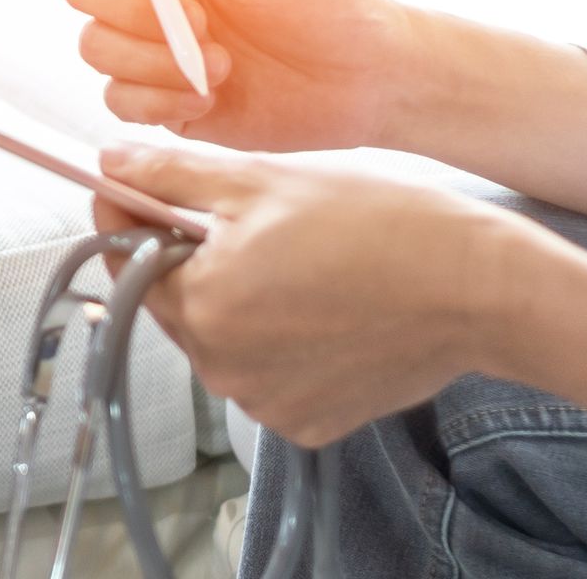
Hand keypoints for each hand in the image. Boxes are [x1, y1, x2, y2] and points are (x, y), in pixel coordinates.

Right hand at [65, 0, 415, 150]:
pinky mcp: (162, 103)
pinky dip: (158, 100)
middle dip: (128, 9)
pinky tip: (208, 98)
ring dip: (151, 59)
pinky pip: (118, 102)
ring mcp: (152, 52)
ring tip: (219, 63)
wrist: (368, 80)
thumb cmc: (325, 2)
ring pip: (94, 48)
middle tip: (196, 18)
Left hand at [94, 143, 520, 445]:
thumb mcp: (262, 183)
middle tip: (239, 220)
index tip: (136, 190)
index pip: (128, 262)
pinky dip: (278, 344)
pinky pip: (265, 376)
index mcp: (200, 306)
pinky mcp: (307, 424)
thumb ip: (172, 177)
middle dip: (189, 262)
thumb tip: (108, 162)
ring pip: (219, 341)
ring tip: (295, 264)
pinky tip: (322, 310)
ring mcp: (265, 403)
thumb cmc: (375, 225)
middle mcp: (221, 368)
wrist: (478, 289)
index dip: (128, 220)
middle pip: (174, 304)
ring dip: (234, 302)